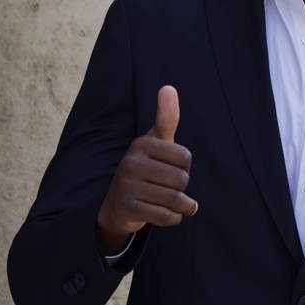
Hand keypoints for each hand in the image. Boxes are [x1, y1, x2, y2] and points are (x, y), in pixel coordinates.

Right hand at [96, 85, 197, 253]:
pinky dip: (174, 218)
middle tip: (170, 188)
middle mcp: (131, 162)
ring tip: (182, 205)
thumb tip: (168, 87)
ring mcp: (127, 186)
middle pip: (181, 179)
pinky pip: (166, 216)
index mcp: (141, 144)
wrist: (119, 204)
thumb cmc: (146, 167)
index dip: (184, 167)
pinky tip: (170, 215)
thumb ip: (166, 117)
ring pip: (175, 199)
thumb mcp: (156, 142)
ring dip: (184, 206)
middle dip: (182, 187)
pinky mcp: (128, 209)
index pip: (185, 158)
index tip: (172, 168)